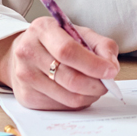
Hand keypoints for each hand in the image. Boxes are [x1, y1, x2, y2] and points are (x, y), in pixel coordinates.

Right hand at [0, 17, 118, 110]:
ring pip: (67, 97)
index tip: (110, 71)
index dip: (93, 65)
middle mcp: (28, 52)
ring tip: (94, 88)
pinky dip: (76, 102)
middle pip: (69, 78)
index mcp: (42, 29)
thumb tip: (111, 68)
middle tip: (106, 85)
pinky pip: (60, 106)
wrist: (26, 52)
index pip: (68, 51)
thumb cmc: (57, 42)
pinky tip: (77, 92)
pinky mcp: (26, 96)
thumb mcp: (79, 33)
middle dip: (95, 85)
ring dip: (89, 96)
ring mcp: (25, 76)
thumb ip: (101, 45)